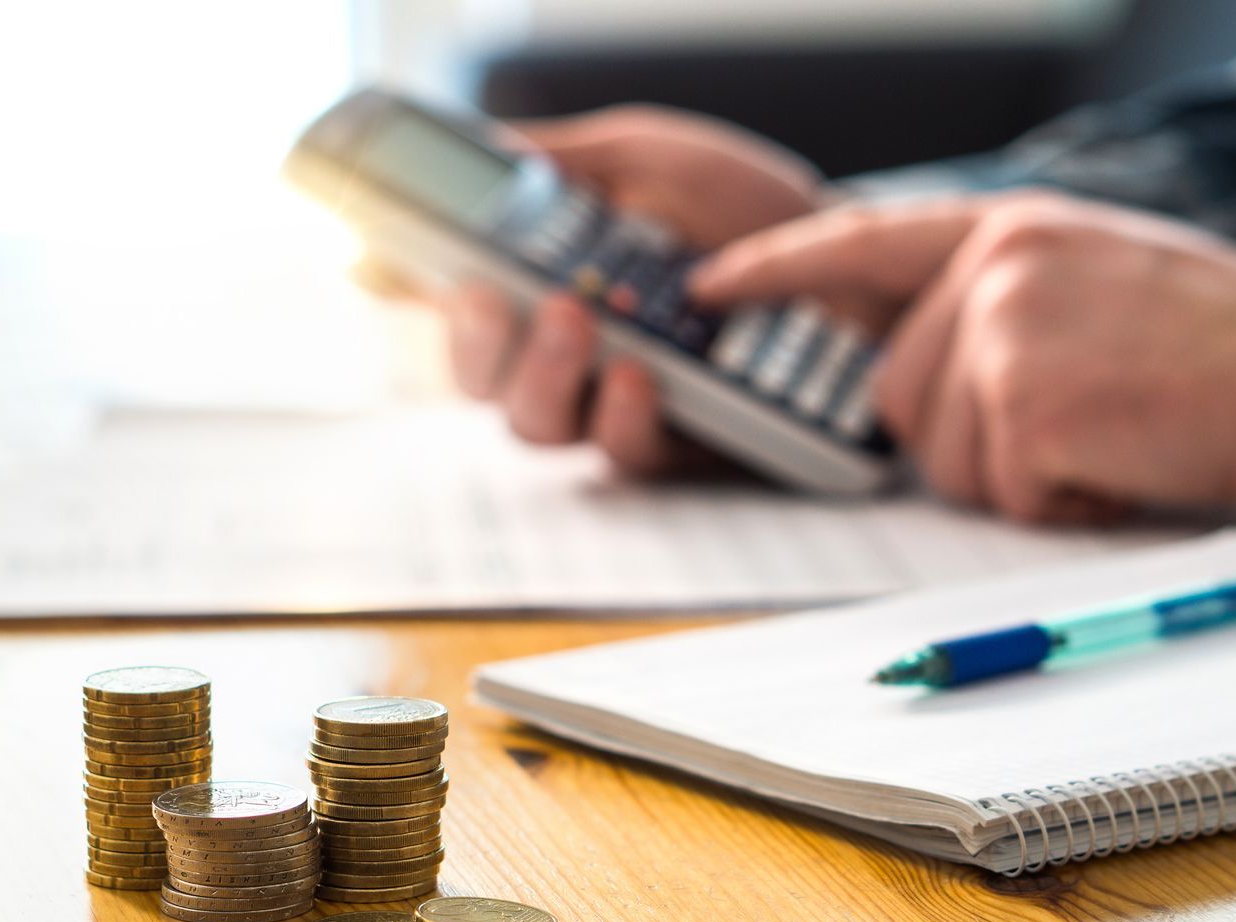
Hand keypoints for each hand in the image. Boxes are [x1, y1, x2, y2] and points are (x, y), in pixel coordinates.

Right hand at [436, 107, 822, 474]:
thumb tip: (484, 153)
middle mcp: (569, 349)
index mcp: (545, 277)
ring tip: (576, 321)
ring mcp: (617, 402)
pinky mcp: (677, 448)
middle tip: (494, 297)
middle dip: (471, 342)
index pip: (448, 291)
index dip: (399, 286)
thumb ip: (566, 161)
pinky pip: (623, 455)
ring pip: (535, 425)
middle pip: (478, 377)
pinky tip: (640, 376)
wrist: (854, 266)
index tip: (381, 267)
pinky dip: (621, 416)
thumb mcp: (651, 159)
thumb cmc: (751, 214)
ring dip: (542, 376)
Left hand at [692, 194, 1235, 520]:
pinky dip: (1063, 505)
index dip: (777, 266)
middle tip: (1078, 423)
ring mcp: (1005, 331)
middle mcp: (994, 266)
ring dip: (1021, 476)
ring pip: (944, 457)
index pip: (862, 240)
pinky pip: (1001, 494)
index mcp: (1009, 228)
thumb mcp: (1096, 277)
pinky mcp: (1026, 403)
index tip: (707, 288)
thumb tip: (921, 369)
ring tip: (1114, 435)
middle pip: (897, 394)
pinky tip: (1126, 464)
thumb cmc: (1226, 341)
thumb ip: (1001, 301)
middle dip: (969, 438)